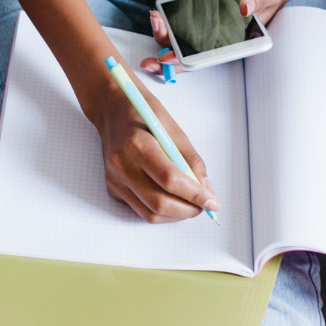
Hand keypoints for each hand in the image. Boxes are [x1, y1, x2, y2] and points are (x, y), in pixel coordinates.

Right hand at [89, 74, 220, 222]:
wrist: (112, 110)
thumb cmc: (145, 115)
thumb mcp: (174, 131)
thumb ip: (191, 162)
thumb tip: (206, 191)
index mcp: (137, 145)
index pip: (169, 179)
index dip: (194, 195)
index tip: (212, 202)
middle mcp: (121, 166)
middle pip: (159, 202)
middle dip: (188, 210)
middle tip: (204, 206)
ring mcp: (114, 179)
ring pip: (150, 213)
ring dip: (176, 215)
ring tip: (191, 205)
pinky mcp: (113, 188)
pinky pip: (141, 209)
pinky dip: (162, 211)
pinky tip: (171, 198)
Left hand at [138, 0, 300, 75]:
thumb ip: (257, 1)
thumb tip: (245, 7)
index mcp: (229, 44)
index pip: (203, 59)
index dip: (183, 62)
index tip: (166, 59)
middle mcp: (214, 40)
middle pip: (184, 54)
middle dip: (164, 56)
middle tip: (148, 58)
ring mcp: (204, 28)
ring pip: (177, 39)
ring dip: (162, 34)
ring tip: (154, 19)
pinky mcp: (198, 15)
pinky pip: (178, 22)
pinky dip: (166, 20)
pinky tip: (157, 12)